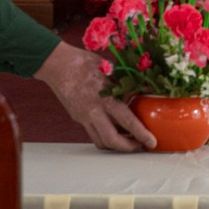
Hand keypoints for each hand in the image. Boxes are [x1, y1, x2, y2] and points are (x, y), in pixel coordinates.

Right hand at [35, 42, 156, 151]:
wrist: (57, 64)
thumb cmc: (84, 62)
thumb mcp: (110, 70)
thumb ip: (125, 84)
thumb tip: (143, 91)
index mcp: (104, 98)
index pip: (127, 121)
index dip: (141, 134)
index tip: (152, 142)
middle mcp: (93, 112)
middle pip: (112, 140)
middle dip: (128, 147)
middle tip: (140, 144)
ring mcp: (83, 117)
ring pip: (100, 141)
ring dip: (116, 144)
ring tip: (128, 139)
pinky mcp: (77, 118)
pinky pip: (92, 133)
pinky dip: (104, 136)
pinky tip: (113, 128)